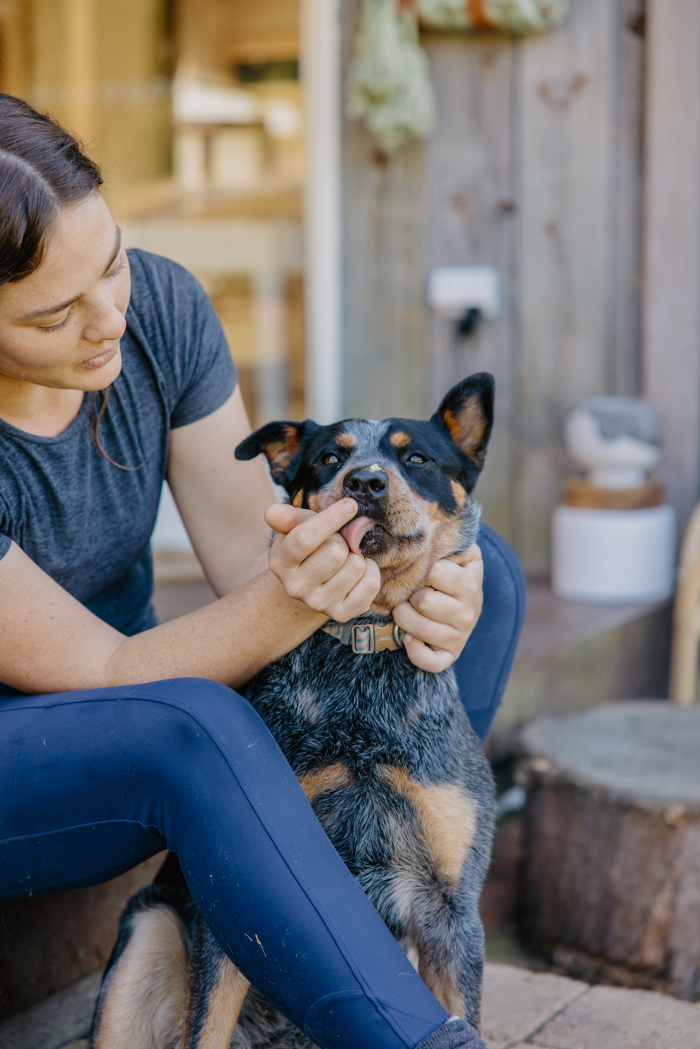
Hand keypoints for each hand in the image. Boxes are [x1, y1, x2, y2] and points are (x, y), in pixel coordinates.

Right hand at [265, 499, 380, 621]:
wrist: (310, 584)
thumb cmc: (307, 549)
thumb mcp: (295, 529)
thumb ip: (287, 518)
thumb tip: (272, 512)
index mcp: (281, 562)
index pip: (305, 538)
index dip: (331, 518)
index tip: (350, 505)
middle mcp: (296, 587)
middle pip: (335, 552)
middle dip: (342, 541)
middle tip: (336, 544)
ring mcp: (319, 603)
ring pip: (356, 567)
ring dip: (356, 556)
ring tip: (344, 560)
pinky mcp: (341, 614)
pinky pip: (370, 585)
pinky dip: (371, 572)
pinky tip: (359, 572)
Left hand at [392, 544, 483, 672]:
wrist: (465, 603)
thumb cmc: (452, 574)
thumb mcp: (458, 552)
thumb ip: (450, 538)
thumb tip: (433, 525)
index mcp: (470, 582)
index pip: (438, 573)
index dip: (426, 571)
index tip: (427, 573)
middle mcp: (469, 611)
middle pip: (425, 602)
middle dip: (409, 596)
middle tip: (410, 594)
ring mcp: (460, 636)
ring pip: (422, 629)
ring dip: (404, 620)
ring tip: (402, 612)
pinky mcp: (450, 655)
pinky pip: (432, 661)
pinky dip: (416, 652)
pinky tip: (407, 639)